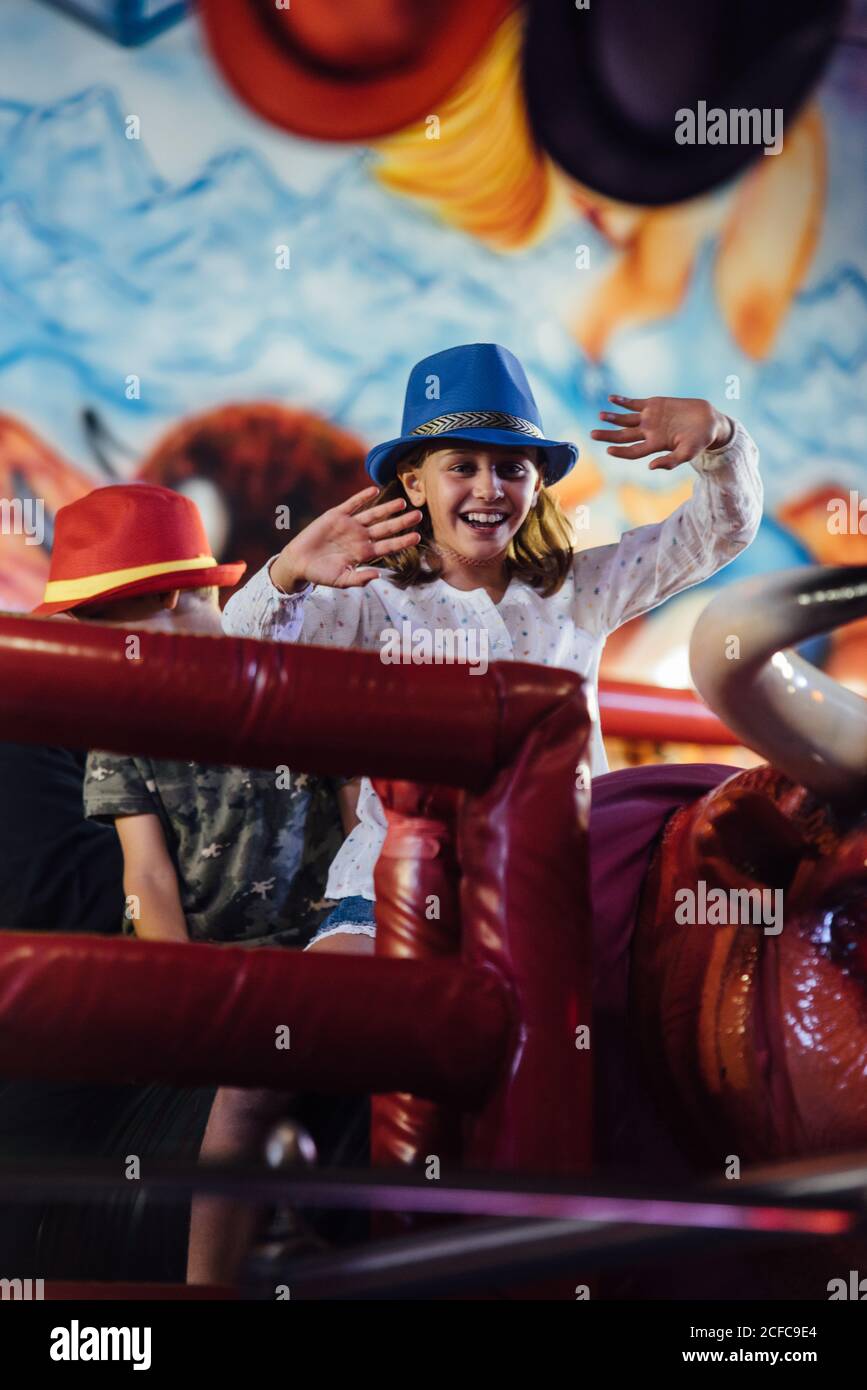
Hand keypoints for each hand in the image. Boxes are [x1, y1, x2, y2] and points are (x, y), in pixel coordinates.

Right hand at [270, 486, 422, 591]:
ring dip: (387, 508)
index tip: (417, 537)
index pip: (388, 545)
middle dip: (402, 522)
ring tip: (402, 503)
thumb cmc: (321, 574)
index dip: (402, 541)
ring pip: (373, 514)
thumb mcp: (341, 580)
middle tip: (419, 516)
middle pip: (386, 527)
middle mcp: (360, 537)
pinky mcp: (336, 515)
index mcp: (364, 553)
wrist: (299, 562)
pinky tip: (374, 491)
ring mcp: (349, 525)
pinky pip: (352, 504)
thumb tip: (377, 576)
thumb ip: (359, 579)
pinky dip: (362, 497)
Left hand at [590, 395, 732, 469]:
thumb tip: (650, 467)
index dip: (621, 452)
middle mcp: (648, 432)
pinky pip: (634, 403)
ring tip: (600, 416)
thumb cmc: (699, 441)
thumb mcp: (687, 454)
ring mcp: (649, 418)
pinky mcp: (653, 404)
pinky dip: (622, 401)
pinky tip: (611, 399)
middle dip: (607, 435)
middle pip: (623, 436)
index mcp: (655, 446)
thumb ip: (670, 461)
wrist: (708, 421)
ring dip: (612, 418)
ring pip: (625, 419)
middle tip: (592, 434)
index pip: (632, 451)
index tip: (609, 450)